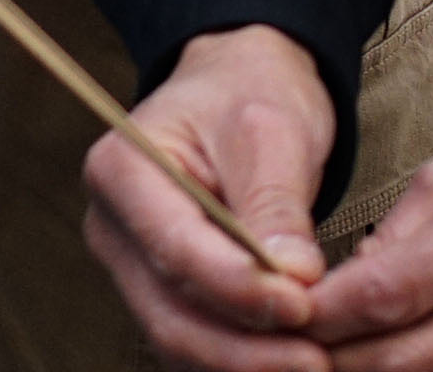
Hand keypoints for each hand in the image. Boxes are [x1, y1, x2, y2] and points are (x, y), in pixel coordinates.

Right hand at [85, 25, 339, 368]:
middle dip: (244, 349)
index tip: (303, 306)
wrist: (236, 89)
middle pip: (169, 312)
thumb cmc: (248, 96)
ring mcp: (132, 266)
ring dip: (247, 364)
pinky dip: (244, 361)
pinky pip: (198, 344)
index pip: (174, 247)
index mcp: (120, 170)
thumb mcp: (270, 132)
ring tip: (318, 365)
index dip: (237, 287)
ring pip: (182, 339)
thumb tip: (294, 278)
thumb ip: (276, 205)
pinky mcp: (163, 292)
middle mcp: (113, 226)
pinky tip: (294, 360)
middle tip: (320, 360)